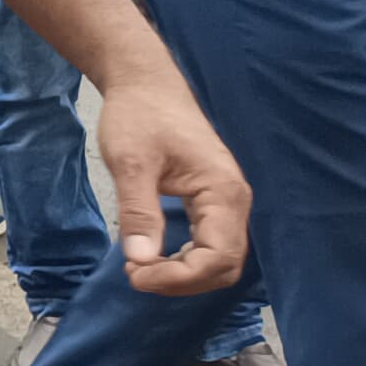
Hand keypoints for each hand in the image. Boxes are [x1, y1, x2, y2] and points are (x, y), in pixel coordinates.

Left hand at [93, 77, 253, 295]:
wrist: (146, 84)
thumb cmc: (139, 115)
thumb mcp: (130, 163)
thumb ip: (139, 211)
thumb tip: (141, 259)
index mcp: (224, 192)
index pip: (219, 257)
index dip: (180, 277)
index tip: (136, 274)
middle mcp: (235, 200)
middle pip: (225, 266)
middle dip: (182, 280)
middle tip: (135, 274)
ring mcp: (227, 201)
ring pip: (220, 259)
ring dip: (184, 273)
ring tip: (139, 266)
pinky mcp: (213, 200)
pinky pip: (211, 243)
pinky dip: (186, 259)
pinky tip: (153, 256)